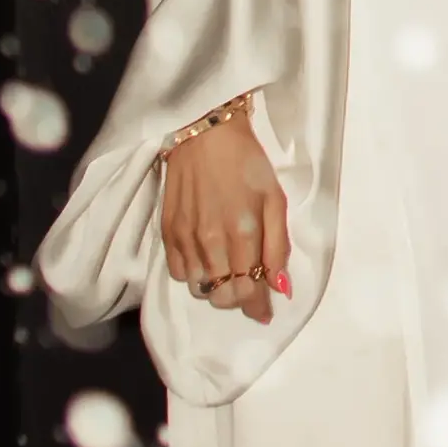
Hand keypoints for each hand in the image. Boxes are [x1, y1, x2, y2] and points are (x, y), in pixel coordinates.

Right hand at [159, 105, 287, 319]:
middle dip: (238, 298)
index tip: (264, 312)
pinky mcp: (167, 232)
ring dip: (215, 288)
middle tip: (247, 286)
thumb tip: (280, 287)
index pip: (248, 289)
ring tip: (226, 271)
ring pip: (199, 289)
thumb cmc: (247, 164)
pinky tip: (204, 259)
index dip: (257, 307)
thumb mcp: (275, 199)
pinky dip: (193, 275)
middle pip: (222, 296)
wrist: (205, 134)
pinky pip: (178, 273)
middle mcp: (211, 241)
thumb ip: (278, 246)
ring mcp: (186, 238)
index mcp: (243, 233)